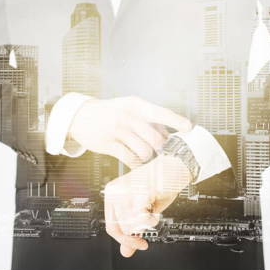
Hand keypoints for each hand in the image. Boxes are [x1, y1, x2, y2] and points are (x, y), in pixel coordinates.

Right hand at [69, 96, 191, 167]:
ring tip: (144, 155)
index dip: (177, 121)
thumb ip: (148, 120)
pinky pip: (130, 159)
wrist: (80, 116)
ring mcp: (117, 130)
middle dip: (160, 148)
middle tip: (159, 151)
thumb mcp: (129, 108)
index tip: (189, 128)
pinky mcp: (108, 144)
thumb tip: (168, 134)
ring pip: (144, 151)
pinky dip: (136, 164)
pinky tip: (135, 163)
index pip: (161, 113)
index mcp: (136, 105)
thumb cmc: (109, 112)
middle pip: (155, 138)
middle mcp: (127, 116)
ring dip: (147, 157)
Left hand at [104, 155, 191, 257]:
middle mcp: (115, 192)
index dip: (124, 239)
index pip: (111, 226)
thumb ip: (132, 229)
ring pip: (131, 226)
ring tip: (152, 212)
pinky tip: (154, 212)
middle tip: (147, 230)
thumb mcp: (142, 210)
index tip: (138, 244)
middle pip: (121, 229)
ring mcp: (125, 192)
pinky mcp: (138, 193)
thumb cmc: (159, 185)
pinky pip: (141, 220)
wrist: (173, 167)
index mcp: (112, 194)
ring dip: (146, 225)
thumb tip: (125, 251)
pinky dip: (151, 220)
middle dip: (136, 235)